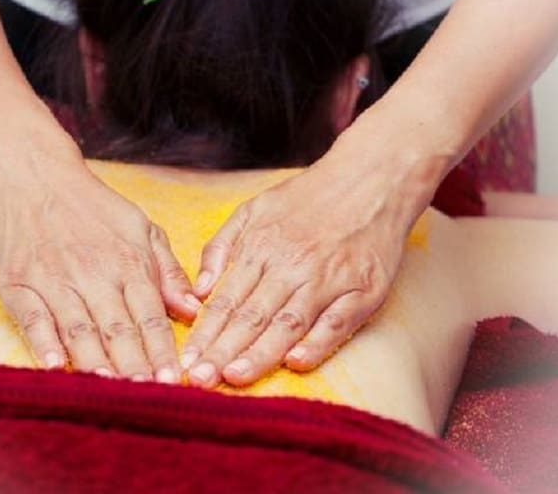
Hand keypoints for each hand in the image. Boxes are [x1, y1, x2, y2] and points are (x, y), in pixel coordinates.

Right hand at [0, 142, 199, 382]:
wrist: (34, 177)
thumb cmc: (93, 206)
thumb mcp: (142, 228)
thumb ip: (168, 271)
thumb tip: (192, 309)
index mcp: (127, 262)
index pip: (150, 315)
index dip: (163, 350)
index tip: (175, 381)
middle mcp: (93, 274)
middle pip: (118, 328)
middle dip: (136, 366)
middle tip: (149, 396)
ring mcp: (54, 279)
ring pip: (79, 329)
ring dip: (96, 361)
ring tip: (111, 389)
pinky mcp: (18, 283)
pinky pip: (33, 318)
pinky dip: (43, 343)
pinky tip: (55, 366)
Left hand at [181, 147, 428, 387]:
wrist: (372, 179)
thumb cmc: (308, 198)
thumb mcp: (254, 209)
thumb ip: (222, 247)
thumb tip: (198, 291)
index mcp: (261, 248)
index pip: (225, 300)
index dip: (204, 334)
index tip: (185, 362)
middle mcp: (292, 265)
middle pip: (251, 315)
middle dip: (222, 350)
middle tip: (199, 379)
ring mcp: (329, 278)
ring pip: (289, 322)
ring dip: (261, 352)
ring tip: (235, 377)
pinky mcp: (364, 289)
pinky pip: (338, 321)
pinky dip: (318, 342)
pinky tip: (297, 362)